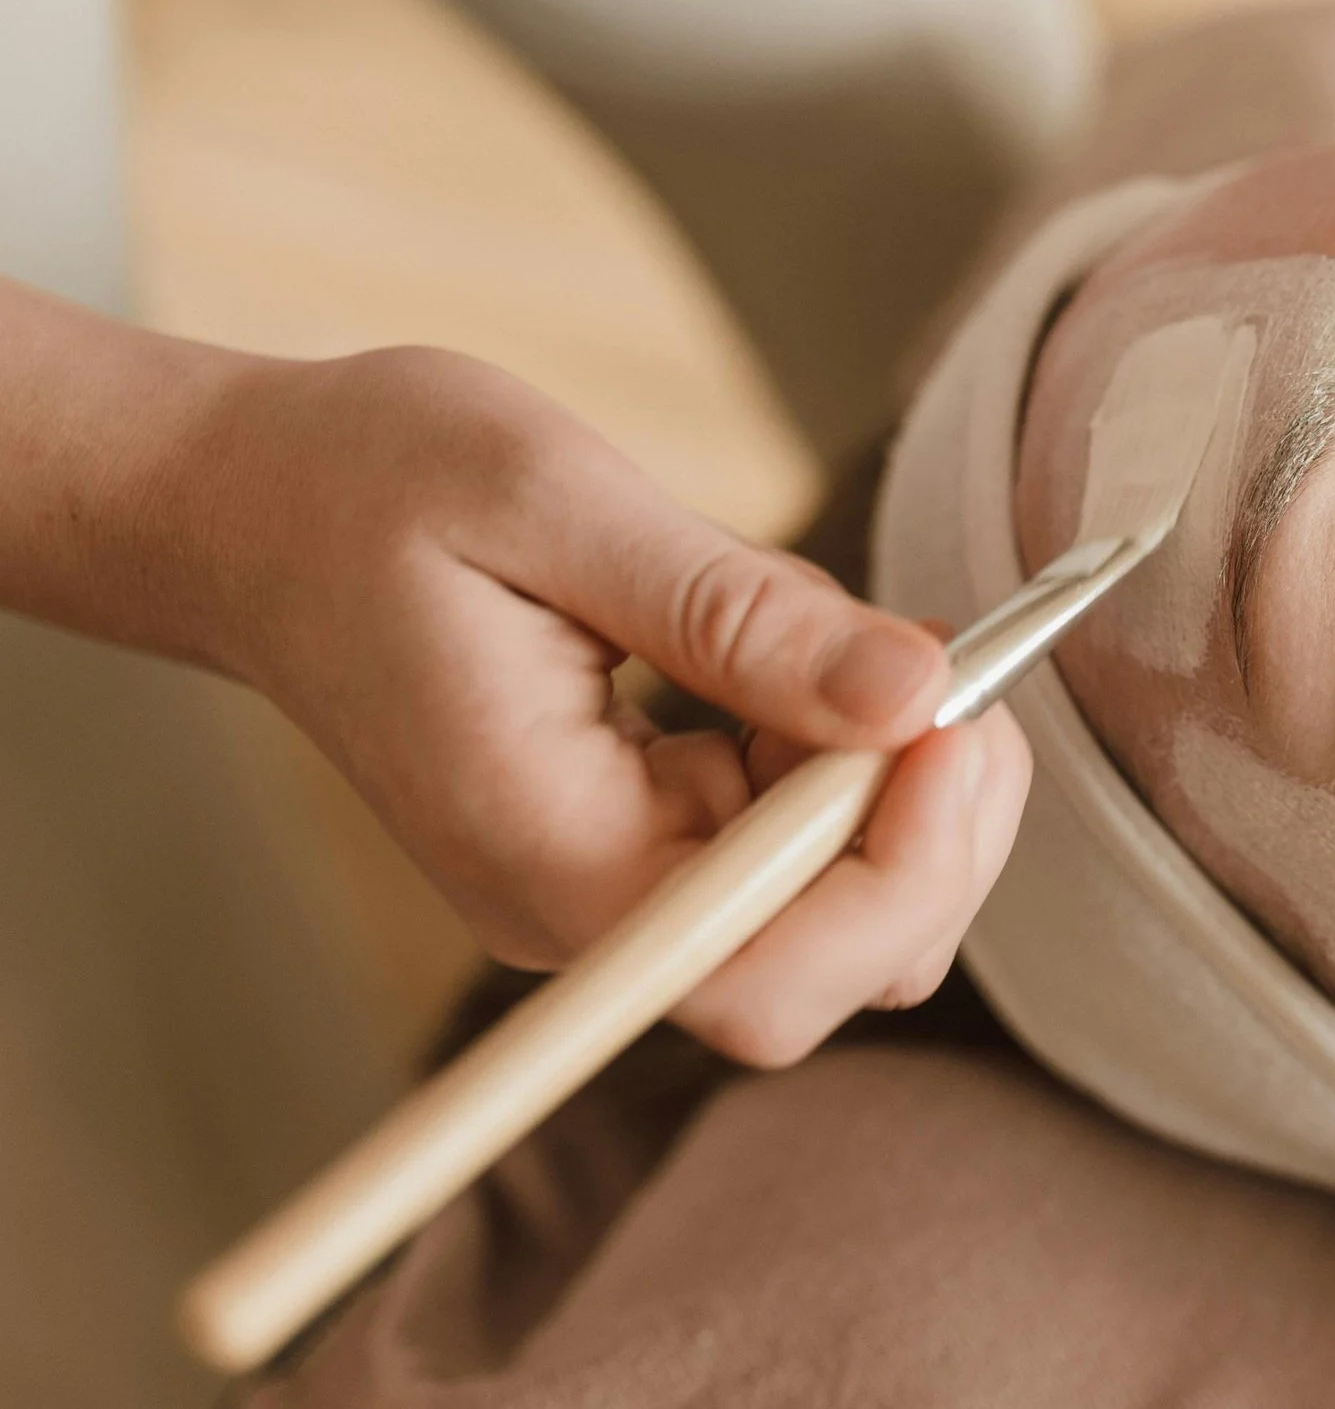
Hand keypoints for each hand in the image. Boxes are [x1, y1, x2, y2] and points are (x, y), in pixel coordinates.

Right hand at [185, 345, 1030, 1065]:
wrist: (250, 507)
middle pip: (832, 965)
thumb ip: (740, 615)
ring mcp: (610, 889)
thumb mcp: (558, 504)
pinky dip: (848, 759)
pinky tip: (818, 655)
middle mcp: (578, 910)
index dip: (902, 871)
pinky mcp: (638, 842)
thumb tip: (914, 696)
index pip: (765, 977)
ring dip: (902, 785)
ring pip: (837, 911)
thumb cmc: (371, 483)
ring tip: (877, 641)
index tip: (949, 714)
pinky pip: (791, 848)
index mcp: (540, 853)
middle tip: (958, 666)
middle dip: (935, 829)